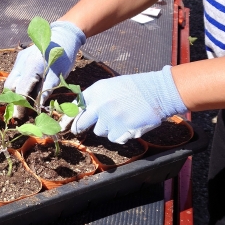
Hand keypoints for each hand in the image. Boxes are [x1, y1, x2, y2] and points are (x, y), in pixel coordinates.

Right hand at [5, 21, 85, 115]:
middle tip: (22, 111)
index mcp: (31, 67)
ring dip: (15, 92)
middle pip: (10, 87)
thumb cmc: (63, 56)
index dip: (20, 105)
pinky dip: (18, 84)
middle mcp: (21, 63)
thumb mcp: (58, 75)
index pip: (21, 91)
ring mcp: (19, 60)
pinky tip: (27, 89)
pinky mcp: (19, 58)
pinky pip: (15, 74)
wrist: (63, 35)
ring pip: (10, 81)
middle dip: (14, 100)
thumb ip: (46, 90)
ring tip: (24, 102)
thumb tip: (38, 107)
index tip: (20, 117)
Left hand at [62, 66, 187, 143]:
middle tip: (79, 130)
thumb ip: (96, 98)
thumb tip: (80, 111)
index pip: (76, 106)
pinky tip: (128, 125)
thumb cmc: (135, 88)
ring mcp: (109, 119)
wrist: (159, 92)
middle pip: (81, 123)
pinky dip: (119, 135)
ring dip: (107, 128)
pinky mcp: (120, 130)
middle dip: (80, 127)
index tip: (65, 123)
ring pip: (99, 131)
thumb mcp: (111, 86)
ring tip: (121, 119)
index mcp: (96, 91)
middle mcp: (100, 105)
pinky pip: (113, 138)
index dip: (70, 116)